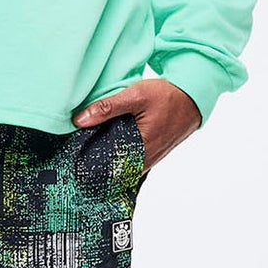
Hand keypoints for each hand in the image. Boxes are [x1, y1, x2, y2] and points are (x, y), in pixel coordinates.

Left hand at [72, 78, 199, 170]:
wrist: (194, 95)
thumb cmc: (168, 96)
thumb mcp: (136, 95)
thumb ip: (107, 107)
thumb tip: (79, 120)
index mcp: (141, 150)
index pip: (109, 172)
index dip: (90, 170)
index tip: (73, 165)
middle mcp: (146, 159)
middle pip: (115, 171)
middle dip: (96, 166)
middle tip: (74, 159)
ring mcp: (151, 158)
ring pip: (123, 166)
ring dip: (108, 161)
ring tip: (87, 152)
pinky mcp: (153, 152)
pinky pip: (132, 160)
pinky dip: (119, 155)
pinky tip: (108, 146)